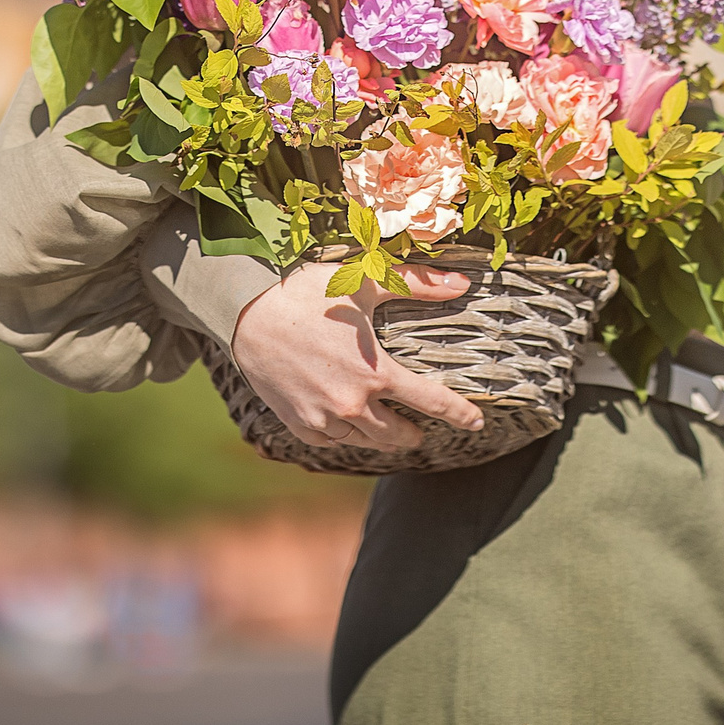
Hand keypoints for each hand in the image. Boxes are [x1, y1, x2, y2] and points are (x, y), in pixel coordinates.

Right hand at [229, 261, 482, 450]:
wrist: (246, 315)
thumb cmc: (306, 294)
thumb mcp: (365, 282)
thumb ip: (417, 285)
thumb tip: (463, 284)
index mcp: (376, 372)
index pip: (432, 401)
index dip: (459, 413)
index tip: (477, 421)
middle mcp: (353, 404)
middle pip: (399, 434)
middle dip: (414, 432)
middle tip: (420, 428)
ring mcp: (325, 419)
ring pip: (367, 442)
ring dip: (383, 438)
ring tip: (390, 432)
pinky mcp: (299, 425)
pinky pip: (332, 442)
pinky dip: (345, 436)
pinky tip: (348, 426)